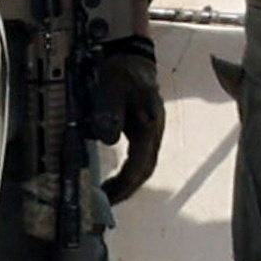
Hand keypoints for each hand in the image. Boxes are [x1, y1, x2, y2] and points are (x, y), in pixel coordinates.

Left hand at [85, 38, 168, 200]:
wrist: (130, 56)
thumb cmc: (122, 72)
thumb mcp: (112, 90)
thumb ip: (110, 114)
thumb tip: (108, 140)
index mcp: (149, 127)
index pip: (140, 165)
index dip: (125, 185)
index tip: (108, 198)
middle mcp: (154, 133)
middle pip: (145, 171)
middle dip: (127, 190)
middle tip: (106, 205)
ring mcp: (151, 133)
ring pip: (143, 166)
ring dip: (128, 184)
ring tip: (108, 196)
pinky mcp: (144, 131)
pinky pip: (139, 159)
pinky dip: (128, 173)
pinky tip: (114, 179)